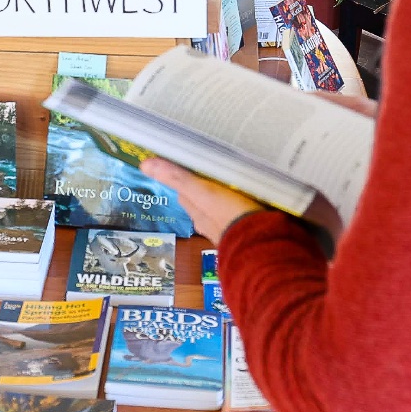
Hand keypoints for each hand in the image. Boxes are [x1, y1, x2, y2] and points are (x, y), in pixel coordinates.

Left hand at [141, 158, 347, 245]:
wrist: (265, 246)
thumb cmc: (231, 217)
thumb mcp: (203, 193)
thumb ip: (178, 178)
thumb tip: (144, 165)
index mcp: (200, 215)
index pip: (186, 194)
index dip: (185, 180)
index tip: (189, 165)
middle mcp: (212, 225)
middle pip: (204, 201)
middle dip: (206, 188)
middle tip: (214, 170)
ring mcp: (233, 230)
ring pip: (224, 209)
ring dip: (227, 198)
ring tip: (237, 180)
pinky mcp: (253, 231)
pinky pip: (245, 215)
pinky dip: (246, 206)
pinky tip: (255, 199)